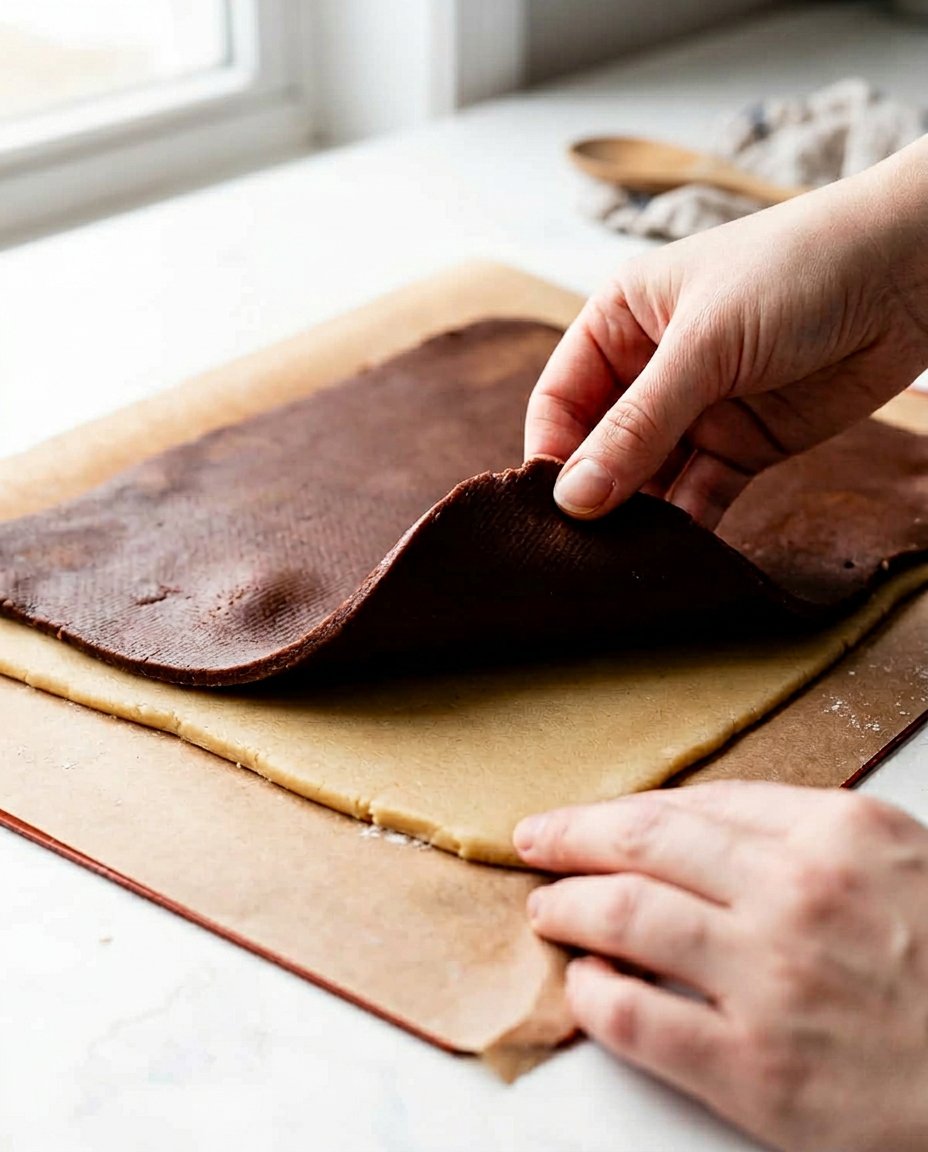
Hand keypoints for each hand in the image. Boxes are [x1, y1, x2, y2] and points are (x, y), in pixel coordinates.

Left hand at [514, 781, 927, 1151]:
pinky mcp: (759, 1073)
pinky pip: (639, 1018)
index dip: (619, 811)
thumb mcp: (897, 859)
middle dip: (571, 838)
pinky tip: (585, 983)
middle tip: (534, 841)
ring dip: (566, 906)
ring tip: (546, 907)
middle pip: (642, 845)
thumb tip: (697, 820)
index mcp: (834, 834)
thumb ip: (800, 830)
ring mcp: (773, 982)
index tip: (582, 818)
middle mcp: (796, 896)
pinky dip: (594, 994)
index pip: (690, 806)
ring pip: (624, 918)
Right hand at [525, 136, 927, 527]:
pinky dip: (686, 524)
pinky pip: (698, 495)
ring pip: (647, 479)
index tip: (553, 508)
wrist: (908, 274)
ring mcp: (696, 411)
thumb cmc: (797, 272)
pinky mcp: (741, 446)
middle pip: (600, 447)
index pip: (560, 400)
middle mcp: (649, 370)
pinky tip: (675, 553)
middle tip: (582, 550)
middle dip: (594, 495)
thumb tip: (574, 498)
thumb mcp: (704, 345)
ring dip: (638, 517)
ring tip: (624, 560)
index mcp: (619, 323)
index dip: (554, 453)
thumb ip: (638, 426)